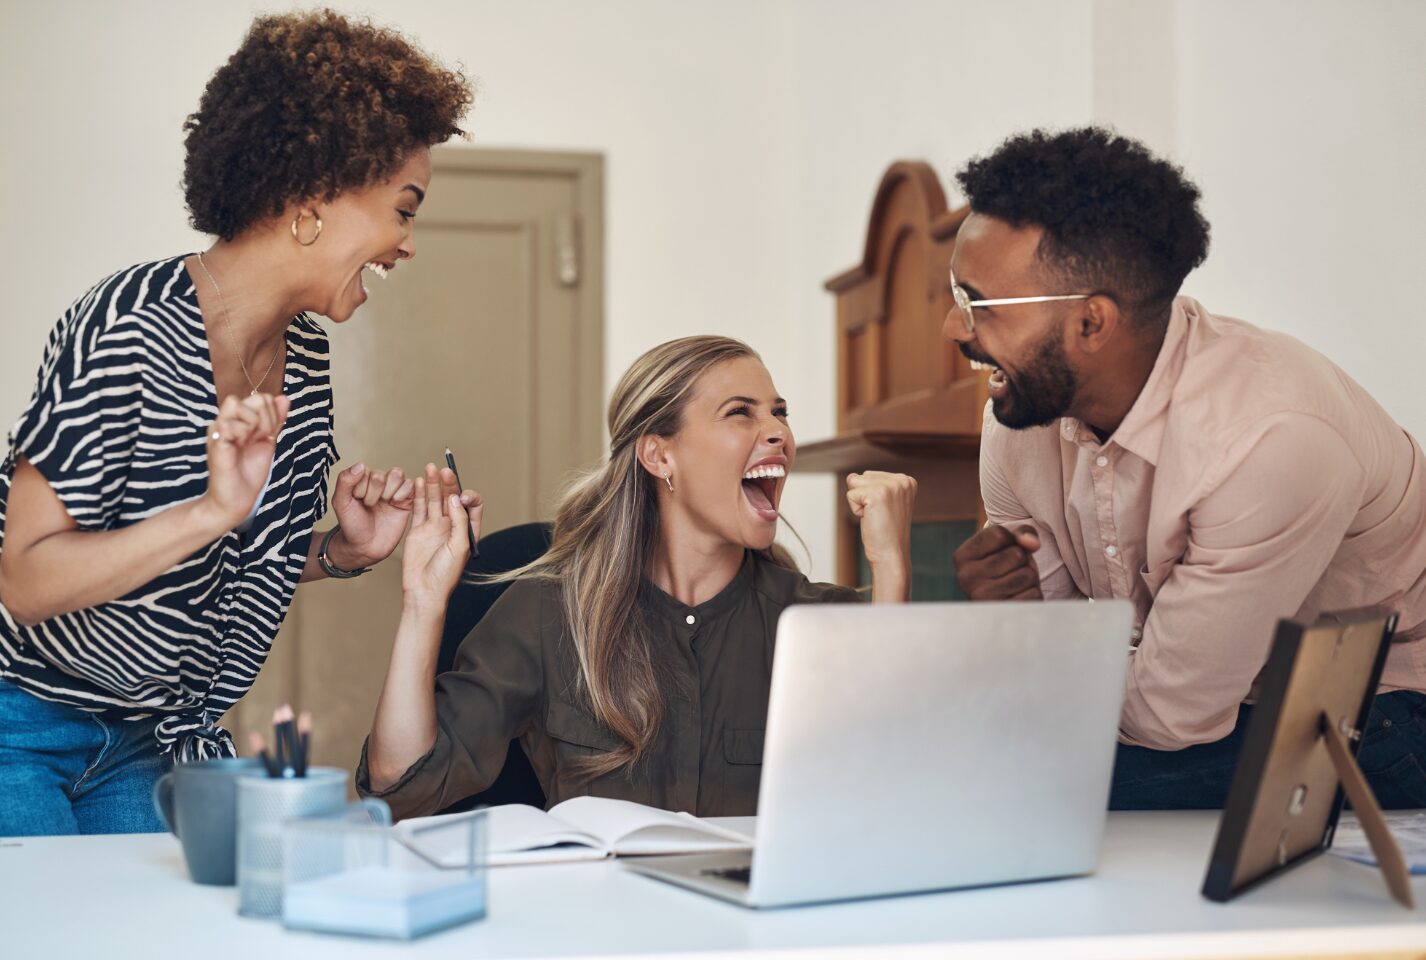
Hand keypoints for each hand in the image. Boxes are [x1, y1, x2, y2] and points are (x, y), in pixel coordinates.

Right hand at [201, 393, 289, 529]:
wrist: (236, 500)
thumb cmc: (249, 473)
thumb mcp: (267, 442)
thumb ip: (275, 420)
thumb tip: (284, 397)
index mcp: (237, 419)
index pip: (262, 399)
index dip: (273, 415)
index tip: (268, 436)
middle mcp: (226, 419)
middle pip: (255, 398)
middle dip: (268, 419)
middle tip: (262, 439)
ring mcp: (218, 428)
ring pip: (237, 403)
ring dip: (254, 424)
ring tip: (249, 442)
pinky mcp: (214, 440)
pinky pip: (228, 422)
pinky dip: (242, 433)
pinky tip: (239, 447)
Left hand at [330, 463, 415, 567]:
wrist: (365, 547)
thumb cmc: (352, 525)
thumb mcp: (341, 503)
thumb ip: (345, 481)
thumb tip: (360, 465)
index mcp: (363, 479)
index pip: (367, 472)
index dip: (362, 488)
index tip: (357, 501)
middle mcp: (379, 483)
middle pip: (382, 474)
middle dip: (374, 493)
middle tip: (369, 506)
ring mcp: (394, 490)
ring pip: (398, 475)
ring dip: (389, 492)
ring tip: (385, 504)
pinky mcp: (407, 500)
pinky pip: (411, 486)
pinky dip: (403, 493)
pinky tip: (395, 504)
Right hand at [400, 463, 482, 604]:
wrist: (424, 590)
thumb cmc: (446, 574)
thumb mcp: (459, 546)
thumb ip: (459, 521)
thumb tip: (455, 498)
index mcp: (468, 530)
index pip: (471, 505)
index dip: (467, 496)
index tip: (459, 497)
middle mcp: (452, 526)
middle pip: (451, 498)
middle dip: (448, 483)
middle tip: (444, 471)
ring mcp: (434, 527)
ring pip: (434, 499)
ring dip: (433, 484)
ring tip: (430, 468)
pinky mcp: (418, 530)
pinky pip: (419, 508)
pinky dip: (418, 494)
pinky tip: (418, 482)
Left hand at [845, 471, 916, 569]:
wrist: (891, 554)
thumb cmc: (886, 532)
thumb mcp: (884, 503)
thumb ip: (872, 484)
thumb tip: (852, 476)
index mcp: (907, 480)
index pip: (870, 475)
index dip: (870, 496)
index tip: (885, 512)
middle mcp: (902, 480)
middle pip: (861, 477)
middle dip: (863, 497)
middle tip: (879, 515)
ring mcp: (890, 486)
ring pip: (854, 483)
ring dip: (859, 503)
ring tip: (875, 516)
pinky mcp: (877, 494)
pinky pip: (850, 495)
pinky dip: (855, 510)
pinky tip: (871, 519)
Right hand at [953, 524, 1043, 600]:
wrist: (1000, 606)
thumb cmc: (1004, 568)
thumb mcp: (1006, 545)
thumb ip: (1020, 533)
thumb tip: (1033, 543)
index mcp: (961, 557)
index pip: (1000, 534)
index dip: (1011, 540)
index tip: (1002, 551)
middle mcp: (966, 578)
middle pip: (1017, 554)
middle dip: (1023, 560)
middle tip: (1011, 571)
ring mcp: (982, 599)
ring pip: (1027, 574)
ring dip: (1030, 577)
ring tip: (1016, 584)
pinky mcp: (1002, 614)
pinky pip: (1034, 594)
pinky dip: (1033, 594)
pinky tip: (1019, 598)